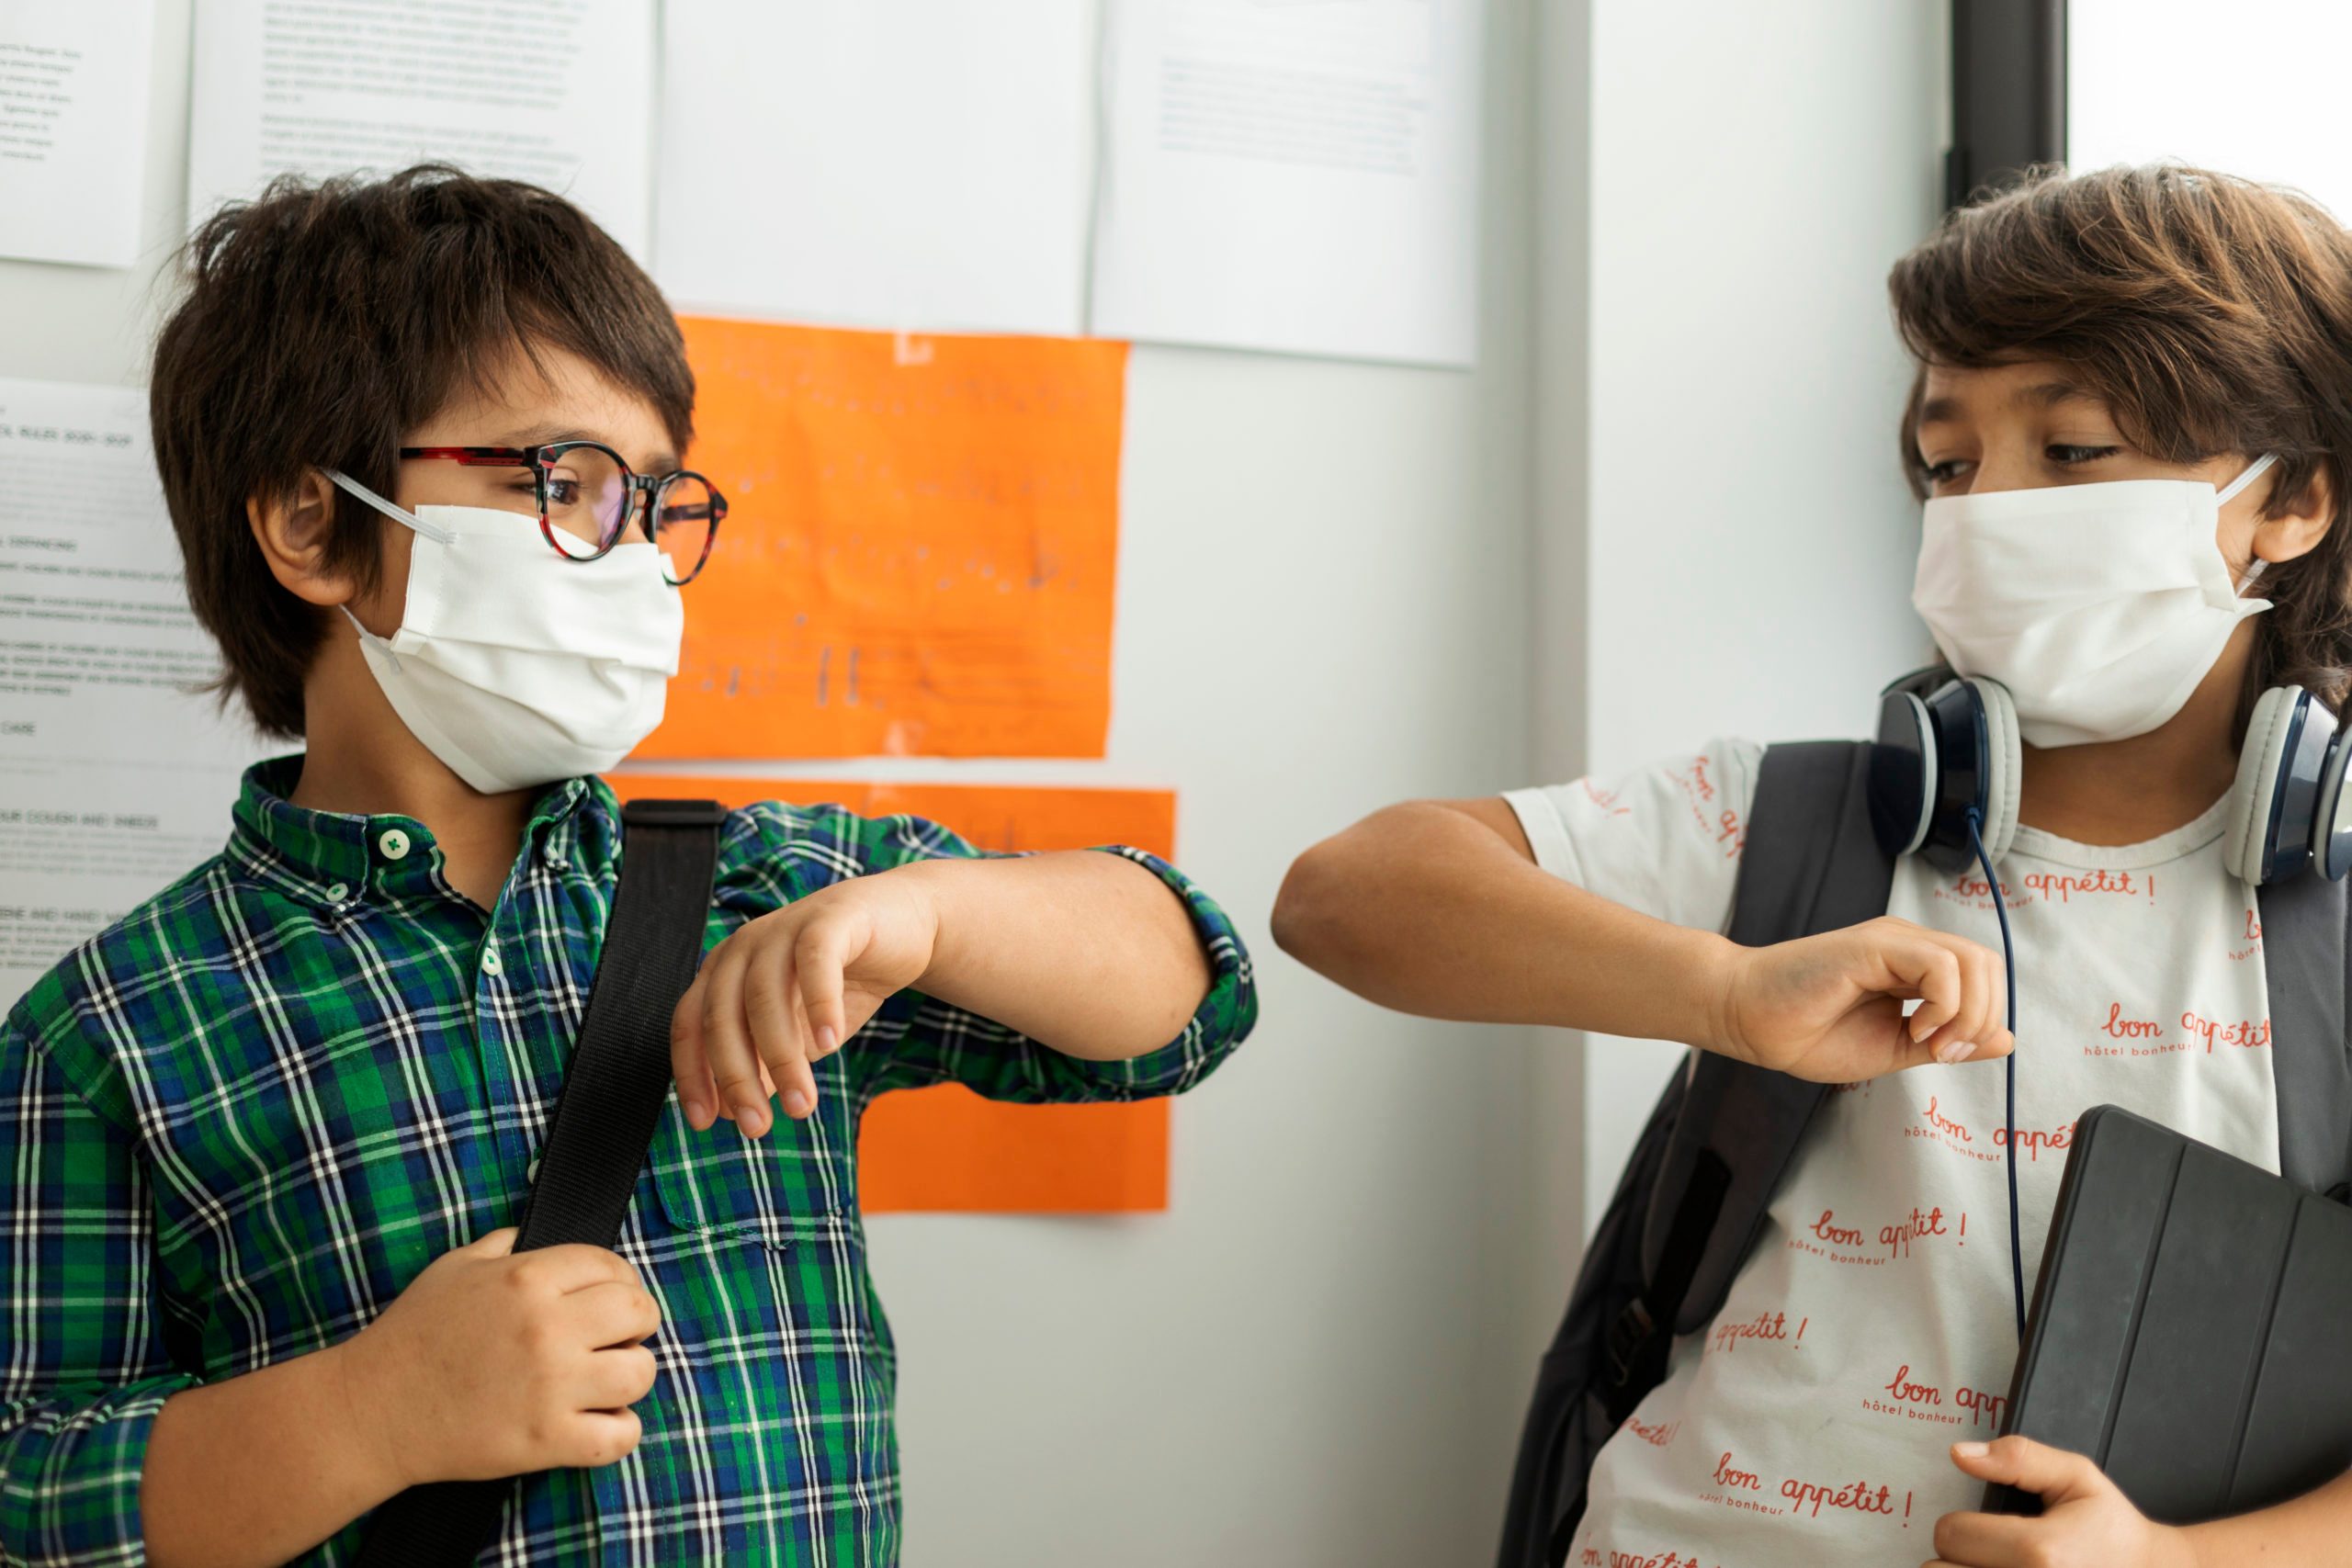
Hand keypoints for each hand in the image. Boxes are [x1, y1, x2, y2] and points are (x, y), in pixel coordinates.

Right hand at [333, 1228, 660, 1487]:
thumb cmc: (411, 1336)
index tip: (611, 1299)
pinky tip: (600, 1423)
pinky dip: (621, 1432)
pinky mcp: (546, 1439)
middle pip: (640, 1312)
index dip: (620, 1282)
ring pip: (641, 1373)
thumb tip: (539, 1238)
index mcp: (528, 1278)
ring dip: (630, 1376)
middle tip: (614, 1338)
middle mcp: (547, 1327)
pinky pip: (621, 1436)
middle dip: (635, 1323)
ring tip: (606, 1381)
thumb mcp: (455, 1267)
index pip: (614, 1266)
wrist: (370, 1411)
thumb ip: (506, 1244)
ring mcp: (550, 1385)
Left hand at [670, 866, 942, 1135]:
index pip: (690, 1025)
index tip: (706, 1122)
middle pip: (722, 1016)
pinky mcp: (830, 918)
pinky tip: (831, 1043)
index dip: (693, 1075)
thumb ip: (763, 1065)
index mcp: (725, 971)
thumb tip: (729, 1111)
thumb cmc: (842, 981)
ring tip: (803, 1104)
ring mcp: (784, 927)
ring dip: (781, 1057)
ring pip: (764, 995)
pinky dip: (819, 1004)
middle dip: (736, 1078)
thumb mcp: (798, 1034)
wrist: (903, 926)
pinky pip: (815, 961)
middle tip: (758, 1127)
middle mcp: (744, 946)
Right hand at [1710, 915, 2014, 1082]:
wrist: (1748, 1021)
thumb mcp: (1894, 1047)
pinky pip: (1940, 965)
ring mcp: (1891, 941)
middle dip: (1982, 1018)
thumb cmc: (1806, 1033)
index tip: (1944, 1056)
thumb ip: (1947, 1041)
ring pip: (1974, 961)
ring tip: (1927, 1042)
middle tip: (1942, 1052)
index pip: (1982, 977)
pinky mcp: (1873, 946)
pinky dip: (1943, 1005)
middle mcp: (1908, 945)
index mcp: (1912, 966)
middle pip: (1988, 965)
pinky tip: (1913, 1027)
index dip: (1982, 1020)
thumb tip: (2006, 1039)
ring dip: (1966, 1014)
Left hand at [1929, 1437, 2195, 1567]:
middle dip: (1957, 1558)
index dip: (1961, 1524)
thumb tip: (1961, 1454)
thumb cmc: (2111, 1528)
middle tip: (1990, 1552)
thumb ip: (2018, 1458)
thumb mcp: (2076, 1477)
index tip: (1987, 1526)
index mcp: (2039, 1551)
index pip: (1950, 1534)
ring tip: (1996, 1565)